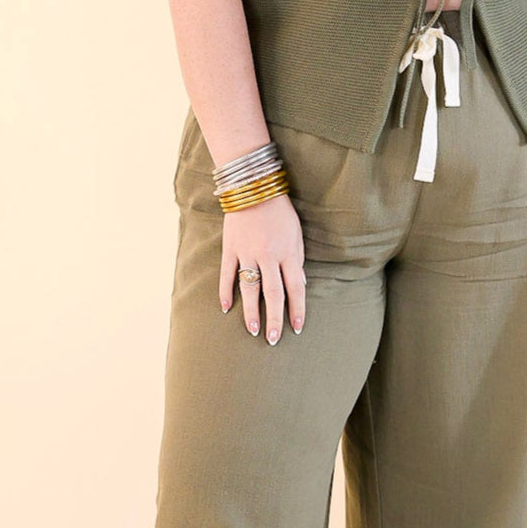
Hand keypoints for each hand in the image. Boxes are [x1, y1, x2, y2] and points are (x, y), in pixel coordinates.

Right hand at [220, 195, 305, 343]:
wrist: (253, 187)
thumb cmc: (280, 211)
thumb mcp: (297, 234)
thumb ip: (297, 260)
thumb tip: (300, 286)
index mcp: (287, 253)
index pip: (295, 288)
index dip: (297, 310)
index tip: (297, 328)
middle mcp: (268, 256)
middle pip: (272, 294)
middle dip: (274, 319)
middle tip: (273, 339)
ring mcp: (247, 253)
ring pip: (249, 289)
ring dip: (251, 311)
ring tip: (253, 330)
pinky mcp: (230, 248)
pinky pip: (227, 274)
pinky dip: (226, 292)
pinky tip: (226, 308)